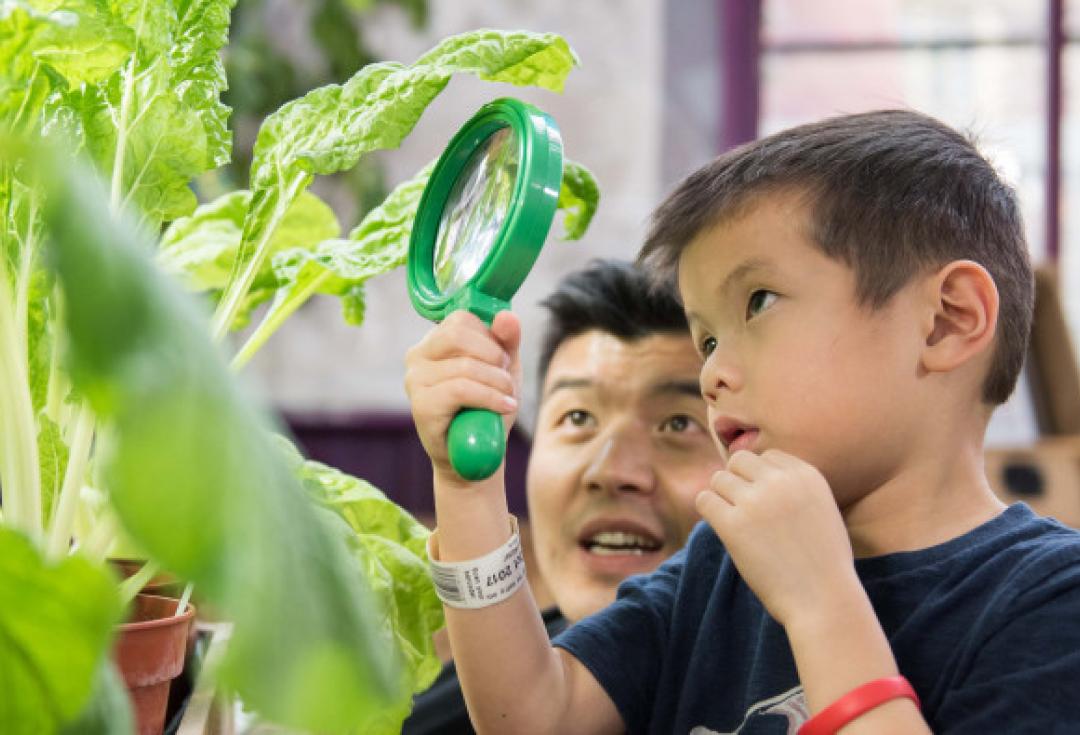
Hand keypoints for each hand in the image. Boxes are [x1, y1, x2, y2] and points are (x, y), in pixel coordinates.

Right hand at [404, 310, 521, 482]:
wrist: (476, 455)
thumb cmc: (486, 408)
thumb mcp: (502, 369)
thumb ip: (506, 340)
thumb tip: (507, 316)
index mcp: (434, 342)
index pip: (462, 319)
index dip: (491, 338)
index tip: (502, 361)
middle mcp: (417, 356)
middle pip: (458, 335)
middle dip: (493, 356)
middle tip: (505, 379)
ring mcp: (415, 381)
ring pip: (465, 366)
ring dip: (498, 383)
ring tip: (507, 398)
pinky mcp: (421, 405)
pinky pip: (461, 389)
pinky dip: (490, 397)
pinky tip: (504, 407)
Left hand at [695, 449, 858, 627]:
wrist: (825, 600)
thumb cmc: (824, 564)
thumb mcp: (823, 511)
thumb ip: (795, 489)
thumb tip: (755, 476)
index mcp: (807, 474)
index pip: (768, 456)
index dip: (760, 478)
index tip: (764, 502)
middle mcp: (780, 481)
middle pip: (739, 461)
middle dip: (738, 482)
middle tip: (744, 511)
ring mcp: (756, 501)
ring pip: (718, 479)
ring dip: (722, 498)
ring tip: (736, 524)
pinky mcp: (734, 524)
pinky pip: (704, 500)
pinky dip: (708, 511)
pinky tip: (722, 529)